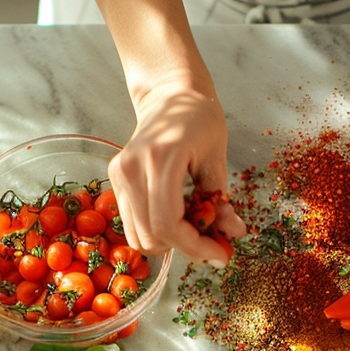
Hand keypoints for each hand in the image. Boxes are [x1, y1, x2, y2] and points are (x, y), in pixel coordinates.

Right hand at [108, 75, 244, 266]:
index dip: (195, 247)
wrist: (169, 95)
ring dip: (170, 243)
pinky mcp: (115, 179)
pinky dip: (157, 232)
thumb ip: (221, 201)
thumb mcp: (217, 158)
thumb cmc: (199, 120)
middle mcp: (133, 167)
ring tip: (194, 228)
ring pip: (140, 236)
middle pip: (153, 235)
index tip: (220, 255)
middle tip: (212, 244)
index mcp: (161, 158)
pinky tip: (178, 219)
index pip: (169, 223)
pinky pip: (133, 225)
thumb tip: (233, 235)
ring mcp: (120, 174)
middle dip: (185, 248)